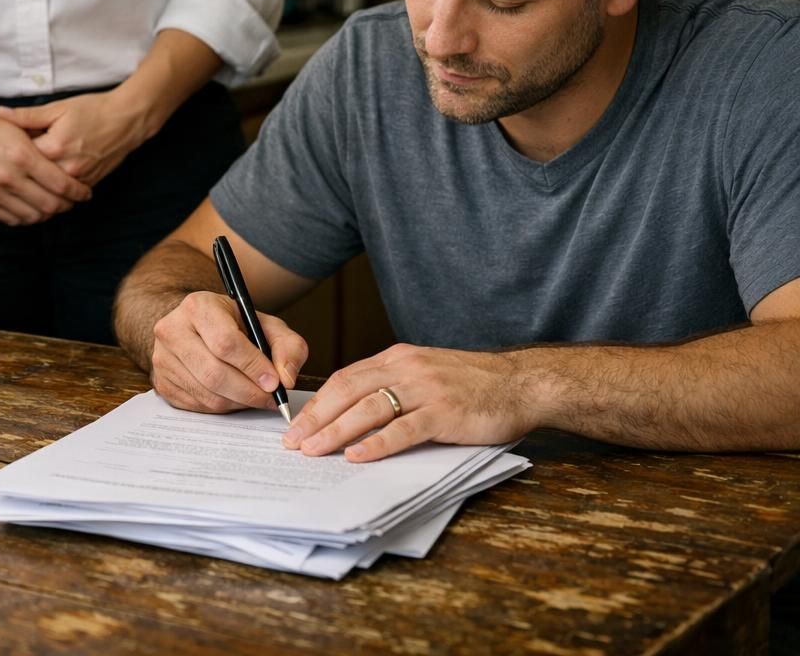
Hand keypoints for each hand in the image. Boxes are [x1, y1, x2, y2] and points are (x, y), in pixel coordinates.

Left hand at [0, 92, 148, 186]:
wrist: (127, 120)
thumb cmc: (93, 110)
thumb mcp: (58, 108)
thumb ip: (27, 115)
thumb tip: (0, 113)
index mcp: (54, 147)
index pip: (21, 157)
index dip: (12, 150)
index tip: (5, 146)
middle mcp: (66, 168)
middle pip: (33, 176)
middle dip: (23, 169)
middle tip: (13, 162)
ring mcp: (79, 179)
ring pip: (48, 189)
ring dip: (37, 183)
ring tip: (28, 173)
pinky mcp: (88, 184)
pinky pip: (64, 194)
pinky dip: (53, 189)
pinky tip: (45, 181)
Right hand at [0, 105, 91, 225]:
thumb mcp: (21, 126)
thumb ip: (45, 143)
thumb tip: (71, 158)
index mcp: (22, 156)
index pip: (61, 184)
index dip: (78, 192)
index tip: (85, 193)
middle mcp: (8, 177)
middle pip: (50, 205)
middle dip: (67, 205)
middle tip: (72, 201)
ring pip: (33, 216)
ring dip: (48, 214)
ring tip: (54, 205)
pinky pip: (12, 219)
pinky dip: (27, 217)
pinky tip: (33, 208)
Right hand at [149, 291, 306, 412]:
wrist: (197, 327)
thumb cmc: (234, 325)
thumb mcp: (266, 325)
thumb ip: (288, 346)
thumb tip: (286, 378)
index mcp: (198, 306)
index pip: (225, 342)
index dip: (252, 366)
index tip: (274, 382)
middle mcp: (172, 330)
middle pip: (213, 373)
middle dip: (248, 391)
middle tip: (270, 398)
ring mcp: (162, 358)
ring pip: (206, 394)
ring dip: (238, 402)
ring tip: (255, 397)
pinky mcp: (161, 382)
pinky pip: (197, 405)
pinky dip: (222, 407)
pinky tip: (234, 397)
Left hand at [283, 344, 536, 461]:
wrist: (523, 383)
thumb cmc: (474, 384)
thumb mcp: (425, 373)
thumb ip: (393, 386)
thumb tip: (353, 412)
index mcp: (397, 358)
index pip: (345, 378)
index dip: (318, 402)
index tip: (297, 423)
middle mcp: (406, 369)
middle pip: (347, 391)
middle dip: (316, 418)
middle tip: (293, 442)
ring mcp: (425, 389)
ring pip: (368, 409)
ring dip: (335, 431)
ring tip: (313, 451)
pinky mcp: (444, 412)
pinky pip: (403, 429)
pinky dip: (376, 444)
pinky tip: (356, 456)